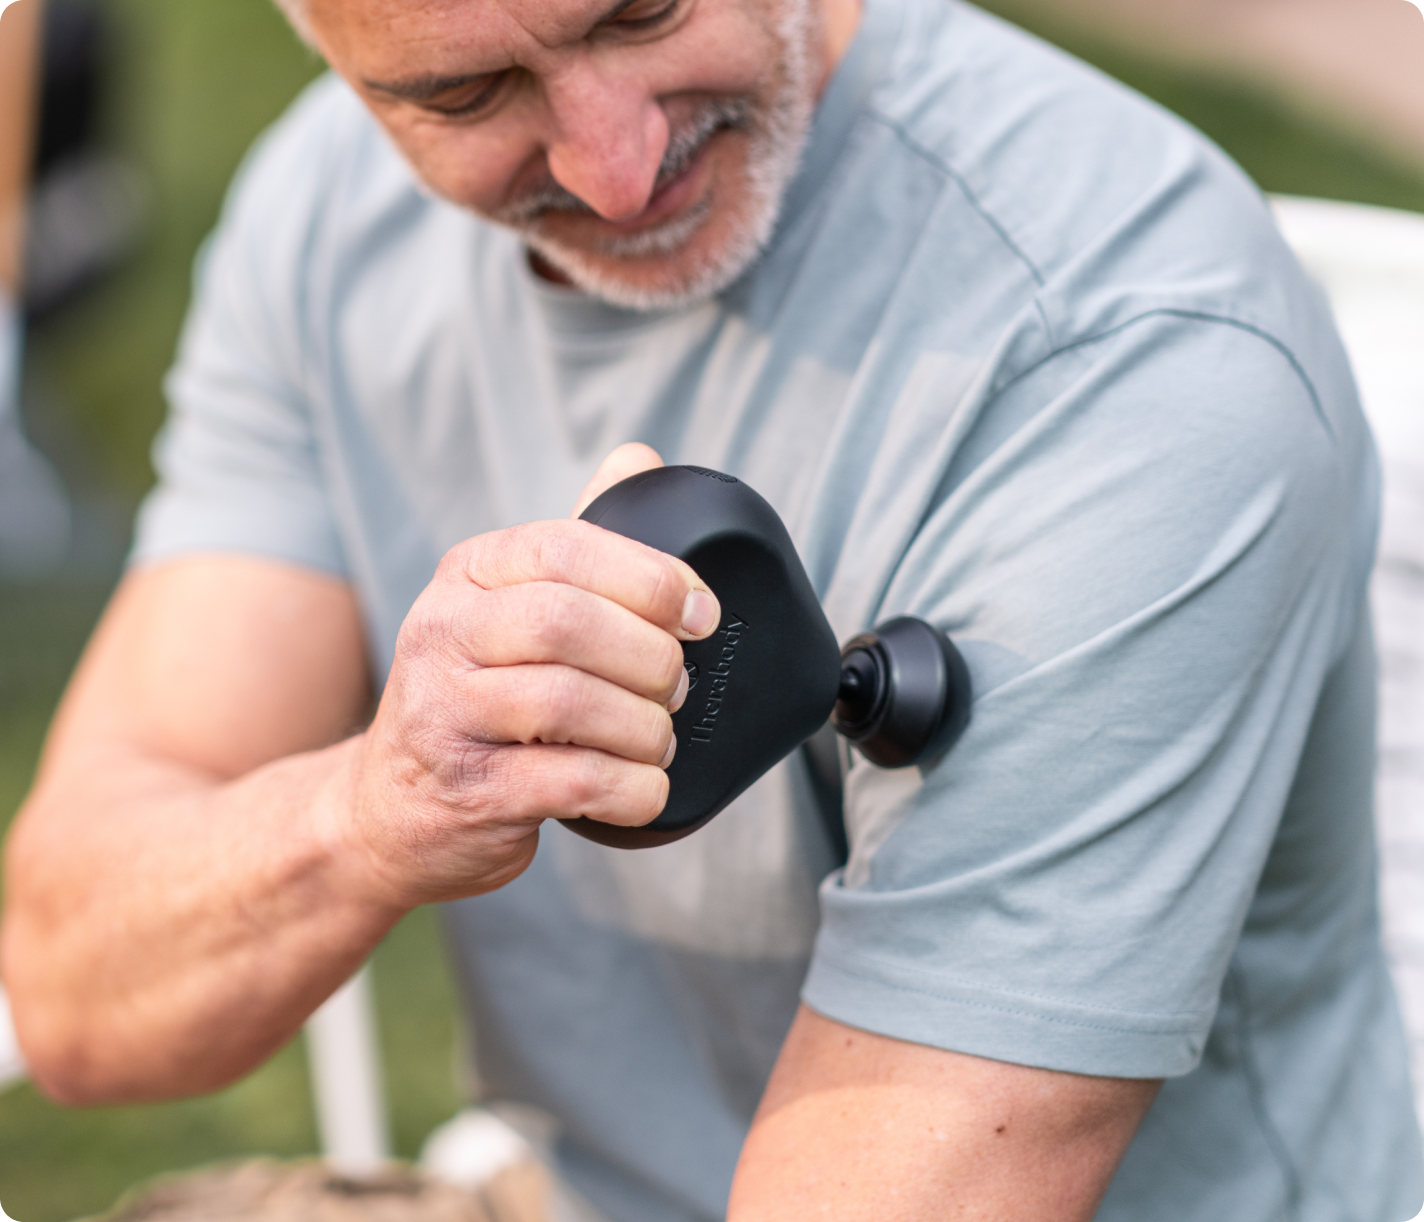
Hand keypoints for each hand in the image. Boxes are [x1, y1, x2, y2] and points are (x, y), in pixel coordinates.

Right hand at [341, 444, 718, 907]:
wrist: (391, 807)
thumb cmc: (476, 697)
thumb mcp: (509, 607)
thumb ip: (576, 543)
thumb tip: (640, 458)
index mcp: (467, 575)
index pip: (565, 548)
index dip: (650, 578)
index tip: (700, 613)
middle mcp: (442, 634)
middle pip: (568, 623)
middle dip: (649, 658)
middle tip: (676, 689)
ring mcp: (444, 715)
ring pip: (571, 704)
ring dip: (645, 728)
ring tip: (658, 740)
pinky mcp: (467, 791)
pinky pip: (574, 783)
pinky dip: (633, 789)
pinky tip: (643, 789)